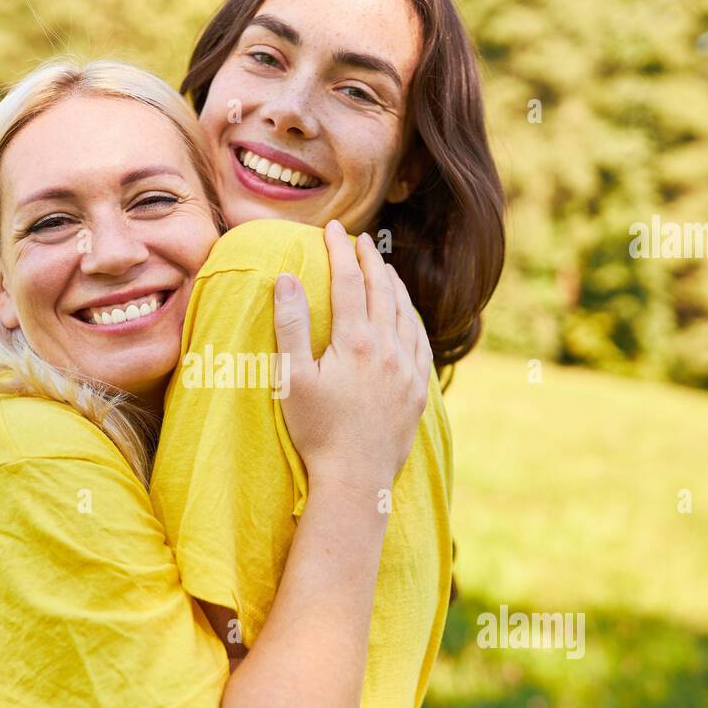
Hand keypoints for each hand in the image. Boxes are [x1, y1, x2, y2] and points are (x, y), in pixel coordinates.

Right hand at [273, 219, 432, 490]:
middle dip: (369, 260)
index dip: (338, 251)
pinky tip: (406, 315)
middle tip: (359, 239)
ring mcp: (406, 369)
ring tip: (383, 269)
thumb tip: (287, 277)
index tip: (331, 229)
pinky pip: (420, 341)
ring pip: (404, 312)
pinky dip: (411, 318)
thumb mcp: (292, 378)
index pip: (347, 281)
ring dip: (393, 285)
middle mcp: (387, 348)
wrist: (356, 478)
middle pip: (380, 290)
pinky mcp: (417, 389)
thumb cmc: (316, 430)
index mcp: (354, 341)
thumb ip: (290, 325)